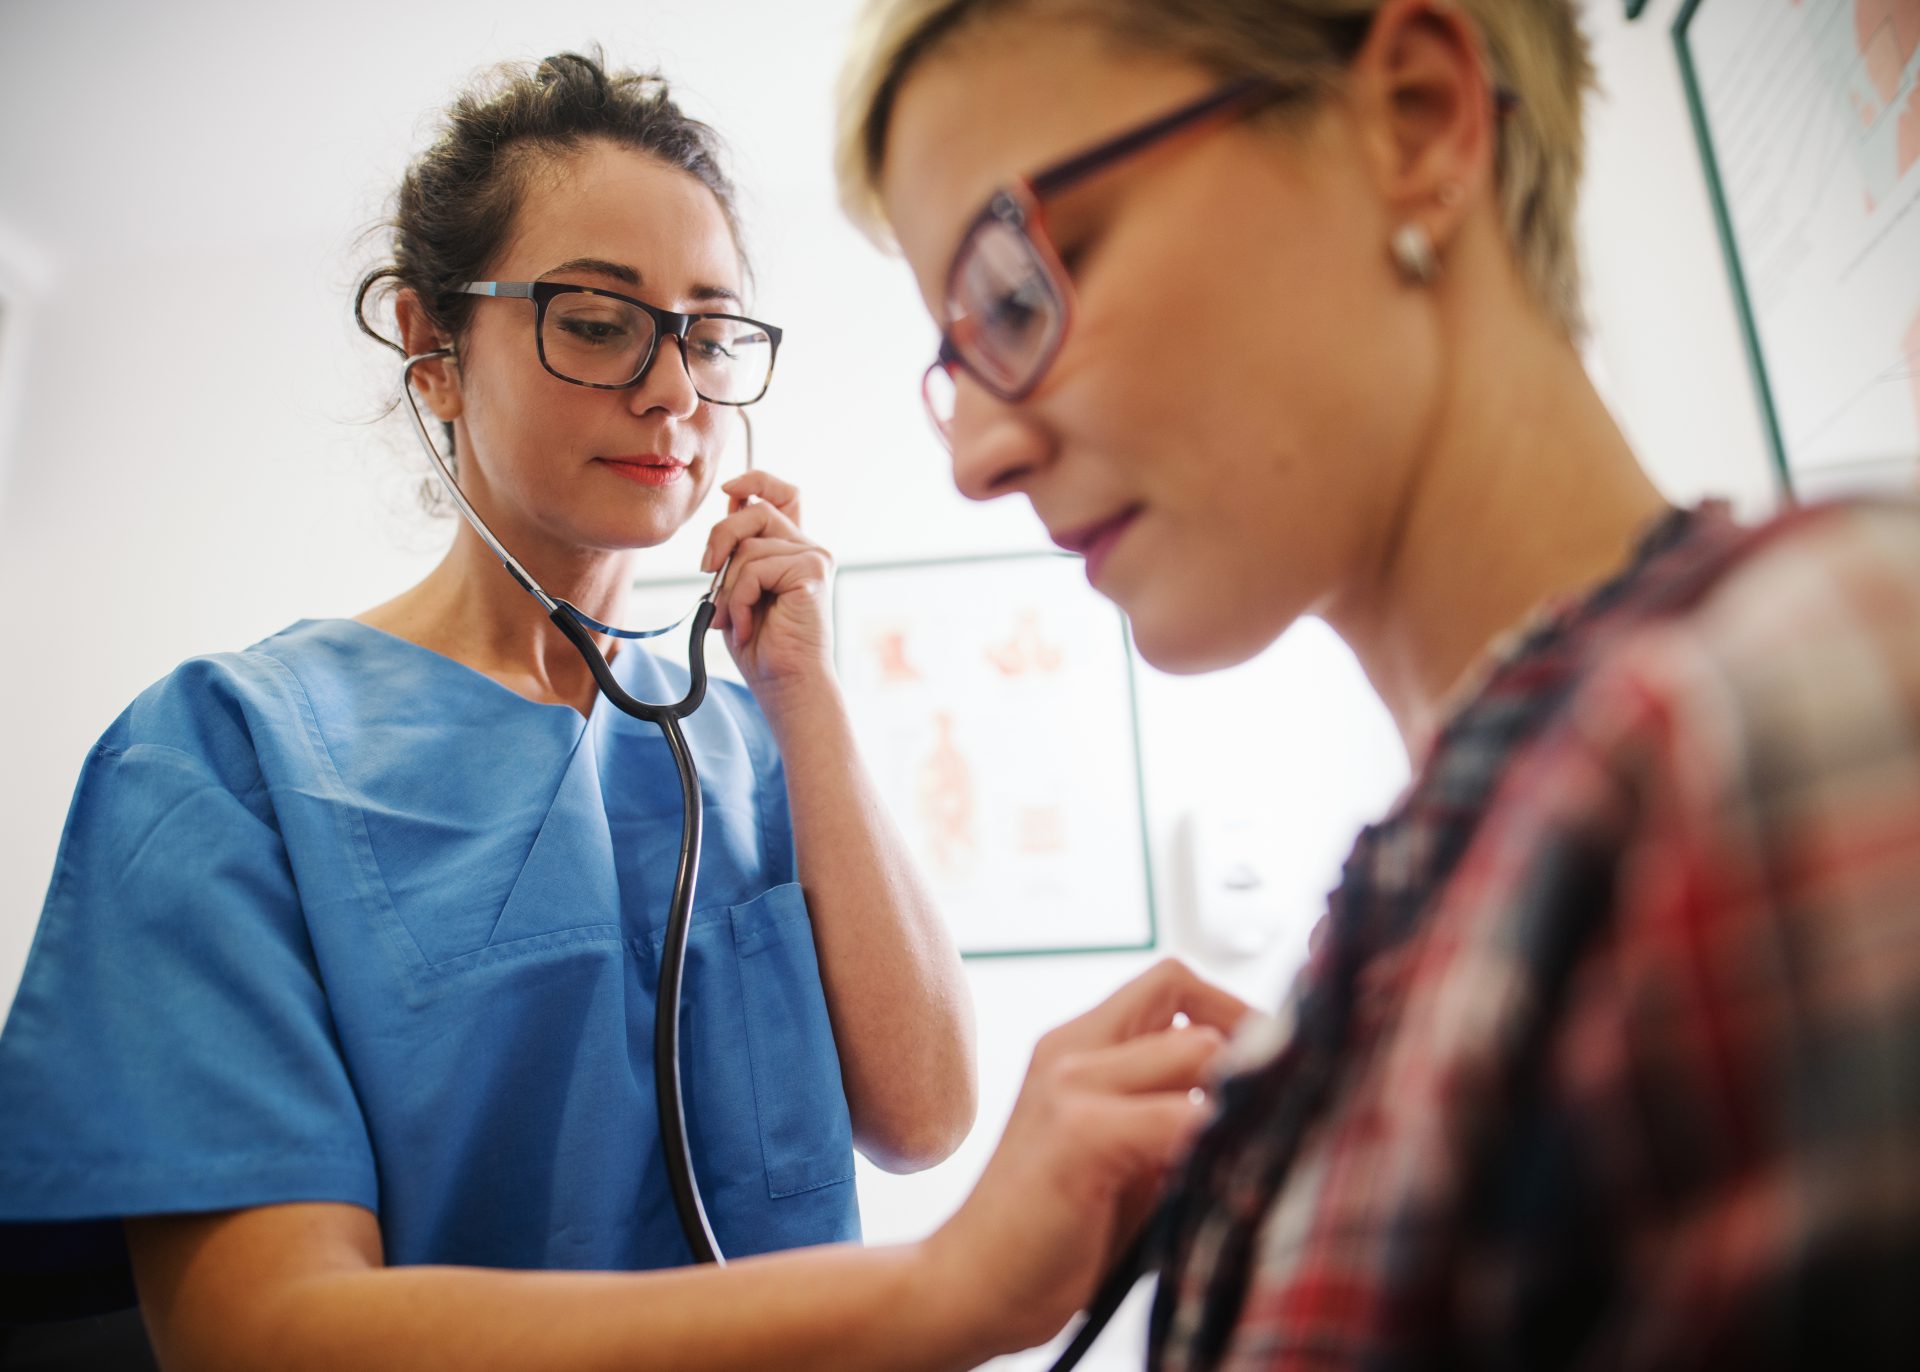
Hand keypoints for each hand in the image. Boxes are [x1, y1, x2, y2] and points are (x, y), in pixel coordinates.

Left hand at [699, 471, 833, 697]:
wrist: (787, 685)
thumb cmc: (763, 646)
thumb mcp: (738, 589)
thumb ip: (739, 550)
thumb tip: (729, 504)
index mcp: (792, 550)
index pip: (782, 495)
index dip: (756, 481)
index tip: (729, 490)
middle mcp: (808, 549)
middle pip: (757, 508)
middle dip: (721, 535)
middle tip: (706, 570)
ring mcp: (813, 558)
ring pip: (749, 543)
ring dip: (729, 586)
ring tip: (735, 619)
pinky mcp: (812, 570)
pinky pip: (756, 567)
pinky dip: (740, 599)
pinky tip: (748, 625)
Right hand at [922, 960, 1251, 1359]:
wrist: (973, 1287)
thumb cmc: (1057, 1231)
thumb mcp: (1124, 1153)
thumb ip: (1171, 1108)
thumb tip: (1266, 1090)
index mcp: (1079, 1046)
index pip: (1173, 980)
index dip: (1230, 1011)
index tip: (1261, 1070)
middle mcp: (1071, 1049)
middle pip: (1188, 999)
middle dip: (1245, 1053)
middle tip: (1264, 1113)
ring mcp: (1072, 1085)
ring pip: (1198, 1050)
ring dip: (1232, 1102)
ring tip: (1237, 1153)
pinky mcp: (1080, 1134)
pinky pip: (1182, 1117)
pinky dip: (1216, 1144)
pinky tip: (1214, 1186)